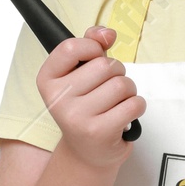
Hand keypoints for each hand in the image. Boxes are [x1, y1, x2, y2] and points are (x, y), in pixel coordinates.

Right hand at [38, 26, 143, 167]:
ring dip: (129, 90)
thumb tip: (107, 33)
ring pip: (122, 85)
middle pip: (104, 65)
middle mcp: (57, 99)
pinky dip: (137, 106)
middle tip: (109, 88)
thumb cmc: (86, 106)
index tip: (97, 56)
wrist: (87, 151)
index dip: (92, 46)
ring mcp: (76, 117)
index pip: (70, 47)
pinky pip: (133, 104)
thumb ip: (91, 45)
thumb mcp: (81, 74)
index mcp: (47, 80)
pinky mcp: (99, 132)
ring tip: (117, 102)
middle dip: (117, 72)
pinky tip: (125, 114)